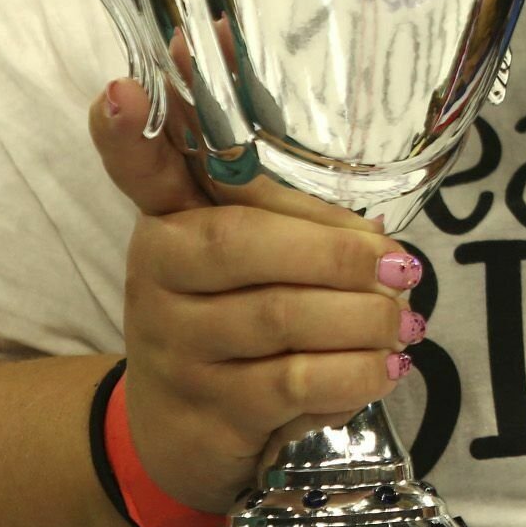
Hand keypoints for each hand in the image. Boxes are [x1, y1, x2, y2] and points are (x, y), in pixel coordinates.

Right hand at [89, 77, 425, 514]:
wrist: (178, 434)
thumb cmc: (231, 320)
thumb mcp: (245, 262)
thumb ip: (289, 221)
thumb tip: (373, 231)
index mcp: (168, 221)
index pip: (146, 168)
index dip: (129, 131)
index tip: (121, 91)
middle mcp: (156, 276)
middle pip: (244, 243)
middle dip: (338, 254)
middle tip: (401, 266)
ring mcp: (175, 347)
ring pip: (282, 316)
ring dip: (363, 317)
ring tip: (404, 318)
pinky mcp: (208, 411)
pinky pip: (294, 382)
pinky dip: (354, 372)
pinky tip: (385, 366)